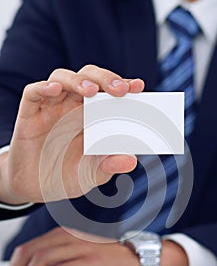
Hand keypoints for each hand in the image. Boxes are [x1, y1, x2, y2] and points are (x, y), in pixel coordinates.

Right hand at [0, 65, 143, 203]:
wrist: (36, 187)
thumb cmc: (66, 176)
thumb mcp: (91, 174)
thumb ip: (109, 166)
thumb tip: (131, 161)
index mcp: (92, 117)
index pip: (108, 93)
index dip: (123, 85)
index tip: (138, 86)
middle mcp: (72, 107)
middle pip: (89, 78)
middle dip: (105, 79)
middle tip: (120, 90)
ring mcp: (51, 108)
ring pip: (63, 78)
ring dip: (78, 80)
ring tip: (91, 91)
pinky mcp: (30, 114)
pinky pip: (34, 92)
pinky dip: (44, 87)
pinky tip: (55, 89)